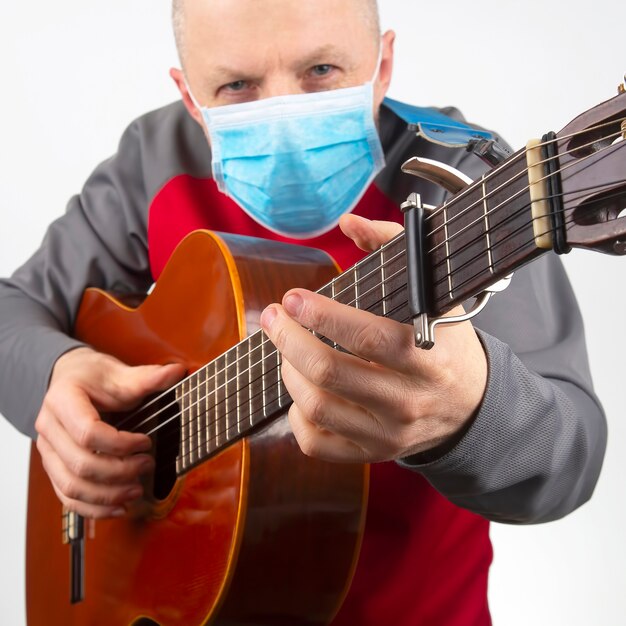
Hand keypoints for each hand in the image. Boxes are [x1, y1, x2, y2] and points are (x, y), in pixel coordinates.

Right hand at [35, 347, 184, 517]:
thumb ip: (147, 377)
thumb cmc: (92, 376)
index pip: (88, 433)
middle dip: (120, 471)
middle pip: (80, 464)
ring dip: (108, 495)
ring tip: (137, 490)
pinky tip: (119, 507)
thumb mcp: (119, 373)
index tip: (146, 441)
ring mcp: (48, 451)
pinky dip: (93, 508)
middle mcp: (49, 428)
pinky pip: (67, 497)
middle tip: (148, 465)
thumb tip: (177, 372)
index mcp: (62, 401)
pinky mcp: (54, 467)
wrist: (69, 378)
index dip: (121, 444)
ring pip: (71, 486)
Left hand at [260, 214, 487, 462]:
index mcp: (426, 356)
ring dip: (288, 371)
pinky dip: (297, 416)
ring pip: (316, 406)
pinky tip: (301, 392)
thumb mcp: (434, 292)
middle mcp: (407, 399)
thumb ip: (395, 247)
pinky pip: (317, 443)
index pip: (368, 337)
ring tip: (287, 349)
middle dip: (288, 339)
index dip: (322, 315)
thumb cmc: (444, 341)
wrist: (470, 404)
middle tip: (275, 317)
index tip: (293, 299)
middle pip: (329, 372)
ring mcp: (388, 433)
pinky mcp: (372, 453)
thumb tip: (348, 222)